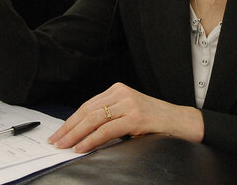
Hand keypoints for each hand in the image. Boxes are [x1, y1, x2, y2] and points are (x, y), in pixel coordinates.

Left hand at [49, 82, 203, 152]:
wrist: (181, 122)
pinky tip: (82, 147)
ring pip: (94, 119)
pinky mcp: (136, 117)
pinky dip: (91, 140)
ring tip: (64, 146)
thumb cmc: (155, 121)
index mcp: (118, 89)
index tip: (59, 133)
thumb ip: (111, 117)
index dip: (71, 120)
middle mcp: (122, 93)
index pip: (88, 105)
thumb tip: (83, 133)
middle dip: (69, 128)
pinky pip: (107, 130)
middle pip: (87, 110)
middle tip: (55, 141)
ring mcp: (129, 104)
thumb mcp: (129, 113)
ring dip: (75, 135)